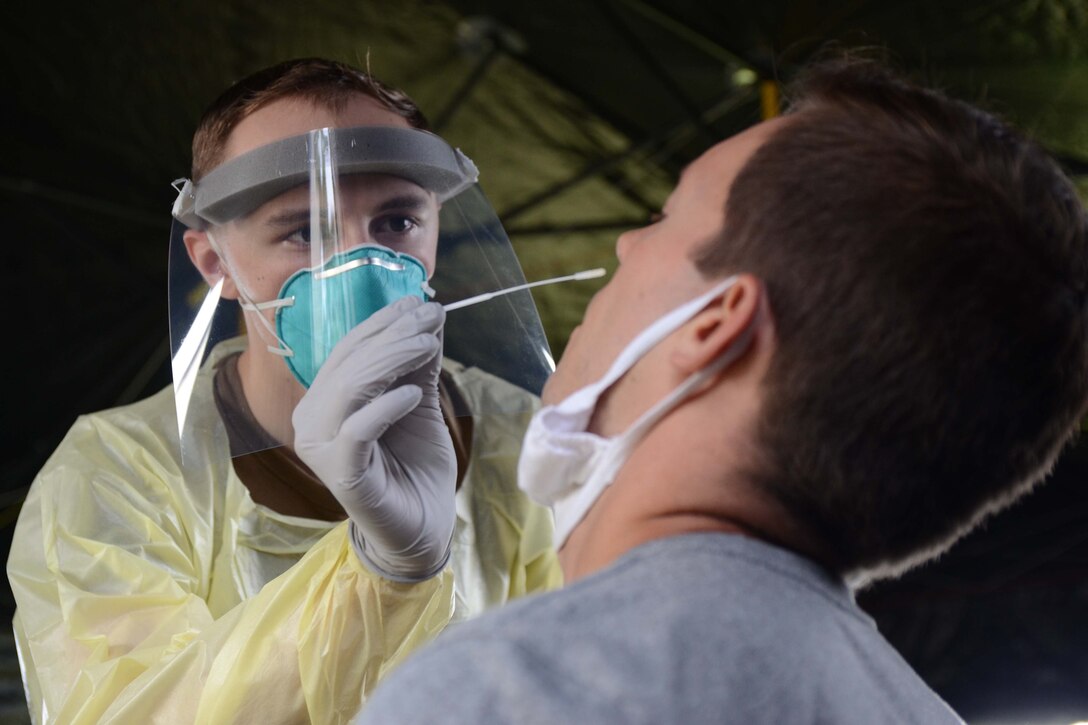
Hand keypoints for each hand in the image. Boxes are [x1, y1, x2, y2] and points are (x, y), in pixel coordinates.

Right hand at [292, 296, 456, 580]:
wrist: (423, 529)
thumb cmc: (415, 466)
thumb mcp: (420, 404)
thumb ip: (418, 365)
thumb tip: (428, 313)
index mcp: (324, 401)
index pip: (348, 350)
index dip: (382, 323)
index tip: (420, 301)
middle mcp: (312, 421)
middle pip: (349, 365)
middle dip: (393, 335)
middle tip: (432, 317)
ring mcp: (321, 450)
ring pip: (350, 389)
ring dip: (393, 360)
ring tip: (429, 346)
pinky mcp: (341, 475)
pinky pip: (357, 430)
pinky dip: (386, 406)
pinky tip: (415, 394)